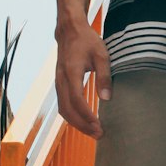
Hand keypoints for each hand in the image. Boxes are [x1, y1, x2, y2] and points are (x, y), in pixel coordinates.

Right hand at [55, 20, 111, 138]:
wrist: (69, 31)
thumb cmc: (87, 41)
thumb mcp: (101, 55)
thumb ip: (104, 76)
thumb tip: (107, 98)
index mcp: (71, 71)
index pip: (76, 99)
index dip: (86, 115)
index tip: (98, 124)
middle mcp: (61, 79)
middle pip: (67, 109)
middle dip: (82, 124)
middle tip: (99, 134)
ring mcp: (58, 82)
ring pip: (63, 109)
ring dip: (77, 123)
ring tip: (93, 132)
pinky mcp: (60, 84)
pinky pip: (63, 105)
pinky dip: (72, 116)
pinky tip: (84, 121)